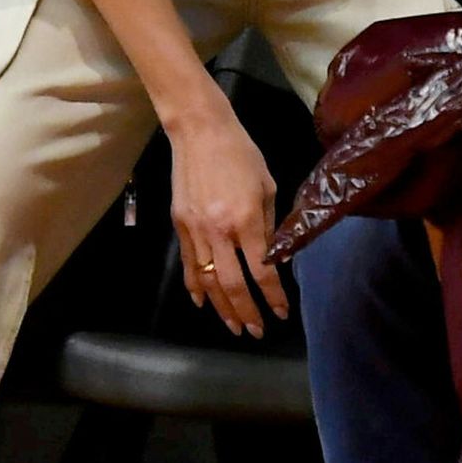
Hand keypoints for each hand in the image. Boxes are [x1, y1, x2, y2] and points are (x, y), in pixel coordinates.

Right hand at [168, 102, 289, 336]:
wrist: (199, 131)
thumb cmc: (241, 154)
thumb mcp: (267, 186)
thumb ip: (269, 225)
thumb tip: (275, 258)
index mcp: (245, 220)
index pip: (261, 270)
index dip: (273, 296)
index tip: (281, 312)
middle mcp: (218, 231)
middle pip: (231, 284)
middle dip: (246, 312)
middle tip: (256, 331)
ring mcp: (195, 230)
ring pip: (207, 281)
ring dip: (221, 308)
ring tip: (234, 325)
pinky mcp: (180, 225)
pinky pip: (188, 264)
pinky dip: (195, 286)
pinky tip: (203, 302)